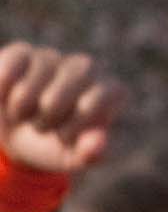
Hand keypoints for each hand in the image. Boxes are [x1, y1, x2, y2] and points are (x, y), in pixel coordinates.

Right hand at [0, 45, 124, 179]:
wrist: (21, 137)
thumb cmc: (57, 146)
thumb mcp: (74, 158)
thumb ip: (90, 154)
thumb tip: (97, 143)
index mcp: (112, 92)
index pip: (94, 103)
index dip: (73, 127)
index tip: (65, 137)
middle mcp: (88, 68)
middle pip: (60, 93)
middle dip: (47, 118)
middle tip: (44, 127)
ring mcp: (56, 57)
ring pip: (30, 85)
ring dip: (22, 110)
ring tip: (27, 115)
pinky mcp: (22, 53)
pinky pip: (8, 70)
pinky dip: (2, 93)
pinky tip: (6, 98)